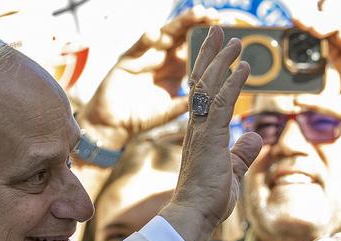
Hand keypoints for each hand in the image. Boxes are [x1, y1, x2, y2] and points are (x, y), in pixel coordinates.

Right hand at [79, 8, 218, 149]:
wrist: (115, 126)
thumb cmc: (142, 118)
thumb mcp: (170, 110)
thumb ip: (187, 102)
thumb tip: (211, 99)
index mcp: (175, 68)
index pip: (193, 46)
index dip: (208, 37)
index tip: (225, 26)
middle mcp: (162, 58)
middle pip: (182, 35)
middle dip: (197, 22)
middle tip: (214, 13)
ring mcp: (145, 57)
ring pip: (164, 34)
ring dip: (180, 23)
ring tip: (196, 14)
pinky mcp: (128, 61)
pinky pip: (138, 47)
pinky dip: (146, 39)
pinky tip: (156, 34)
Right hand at [160, 26, 262, 240]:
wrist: (193, 215)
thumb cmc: (207, 200)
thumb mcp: (231, 171)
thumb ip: (242, 153)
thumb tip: (254, 136)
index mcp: (200, 134)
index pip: (203, 95)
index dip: (209, 70)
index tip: (216, 51)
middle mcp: (197, 127)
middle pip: (202, 82)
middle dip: (212, 54)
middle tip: (219, 32)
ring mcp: (202, 131)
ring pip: (210, 87)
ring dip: (224, 61)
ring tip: (235, 39)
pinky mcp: (211, 137)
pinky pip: (223, 103)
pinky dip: (234, 82)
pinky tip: (245, 67)